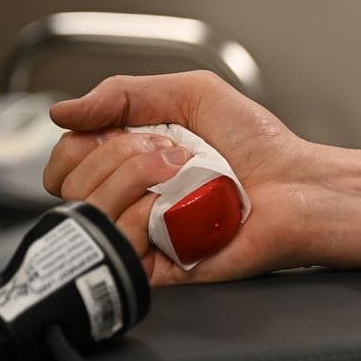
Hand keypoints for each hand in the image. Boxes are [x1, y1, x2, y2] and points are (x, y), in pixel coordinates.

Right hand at [44, 71, 325, 285]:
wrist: (298, 186)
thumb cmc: (259, 144)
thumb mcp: (191, 93)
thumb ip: (123, 92)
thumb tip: (61, 111)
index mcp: (130, 159)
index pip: (65, 158)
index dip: (84, 142)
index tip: (132, 132)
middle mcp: (130, 198)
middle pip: (71, 182)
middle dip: (120, 154)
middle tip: (174, 153)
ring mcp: (141, 234)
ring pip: (88, 209)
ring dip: (135, 178)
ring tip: (183, 174)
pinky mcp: (156, 267)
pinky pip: (117, 242)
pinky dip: (141, 215)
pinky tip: (177, 206)